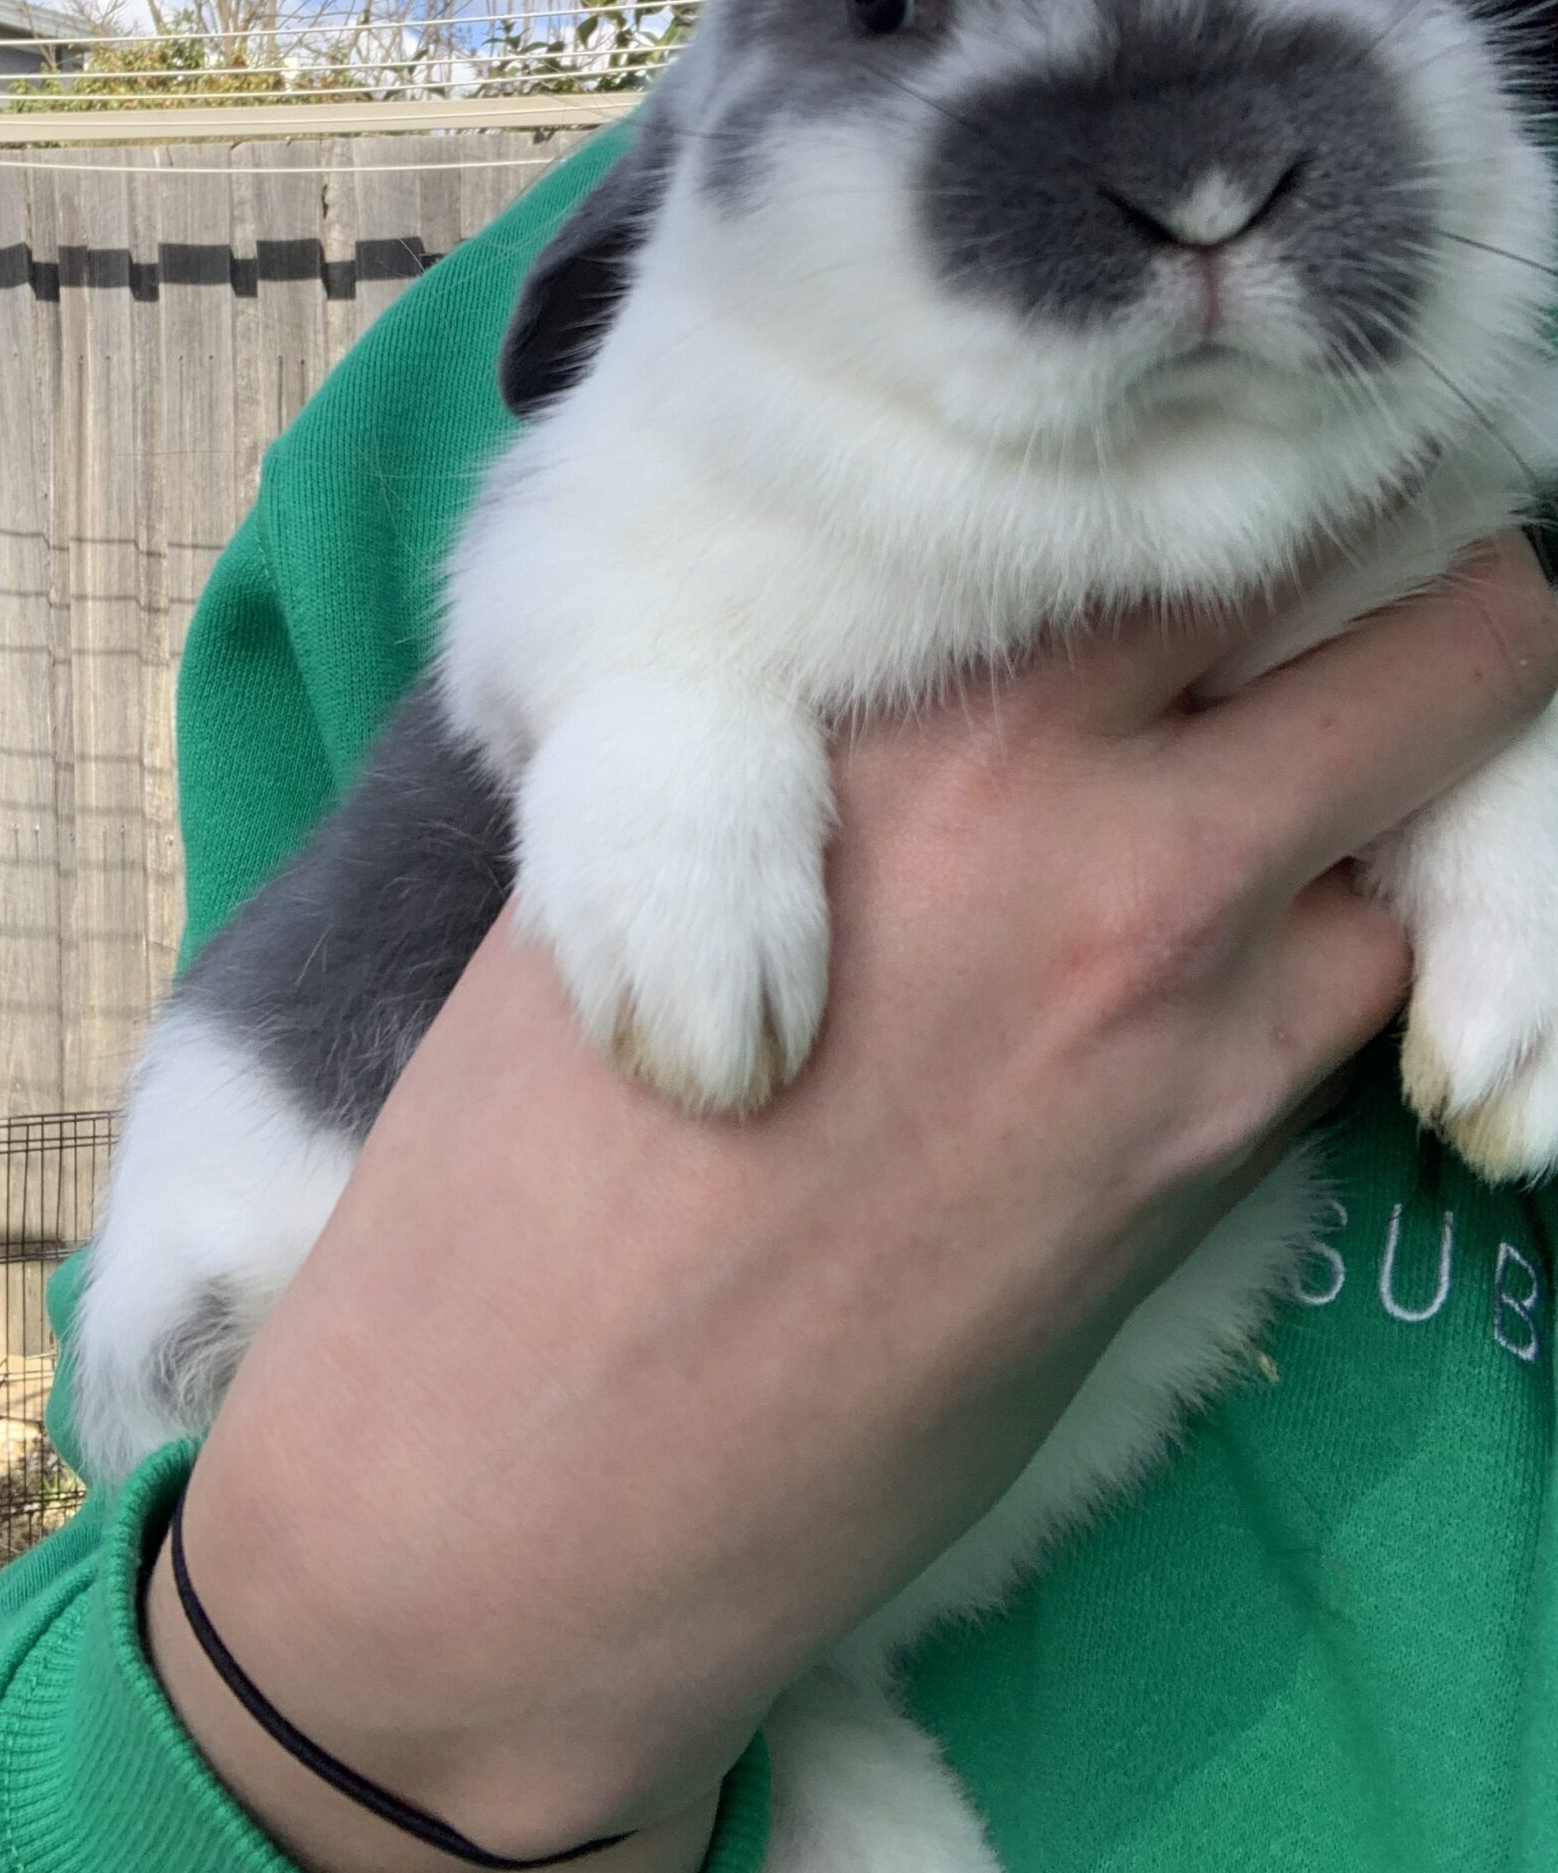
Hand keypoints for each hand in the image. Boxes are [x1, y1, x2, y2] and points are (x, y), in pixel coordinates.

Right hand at [145, 535, 1557, 1872]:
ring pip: (1425, 833)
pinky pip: (1353, 1000)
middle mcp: (1097, 831)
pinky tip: (1209, 975)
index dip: (1266, 484)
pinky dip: (1329, 955)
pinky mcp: (1214, 1182)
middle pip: (1433, 636)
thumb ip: (845, 735)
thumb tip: (958, 670)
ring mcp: (1191, 1018)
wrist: (530, 1478)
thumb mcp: (651, 856)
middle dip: (1439, 598)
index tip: (1256, 481)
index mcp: (914, 715)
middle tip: (1372, 597)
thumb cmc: (521, 1156)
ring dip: (1389, 800)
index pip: (1201, 513)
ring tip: (1280, 798)